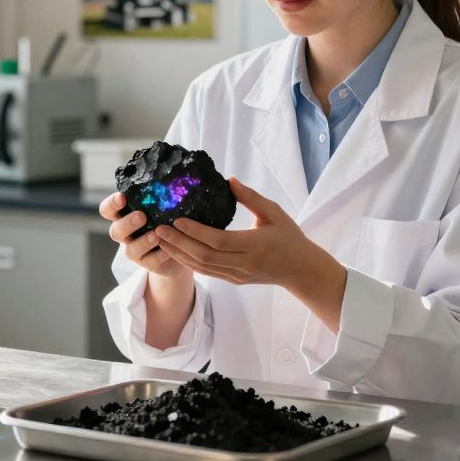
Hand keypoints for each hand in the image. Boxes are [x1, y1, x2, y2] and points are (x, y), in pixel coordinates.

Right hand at [100, 192, 191, 280]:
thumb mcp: (163, 206)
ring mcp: (135, 250)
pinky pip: (150, 262)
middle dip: (127, 223)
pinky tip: (169, 249)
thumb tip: (175, 175)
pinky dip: (159, 255)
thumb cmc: (167, 219)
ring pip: (131, 249)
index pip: (108, 210)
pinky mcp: (148, 263)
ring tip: (156, 235)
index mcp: (124, 216)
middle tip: (141, 216)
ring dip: (143, 242)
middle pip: (115, 231)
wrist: (180, 247)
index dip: (111, 204)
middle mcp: (125, 234)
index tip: (122, 197)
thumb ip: (161, 195)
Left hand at [155, 177, 336, 291]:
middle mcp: (244, 263)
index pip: (219, 240)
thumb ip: (251, 197)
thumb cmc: (289, 237)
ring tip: (161, 240)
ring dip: (179, 254)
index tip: (177, 219)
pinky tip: (176, 252)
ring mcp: (238, 275)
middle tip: (159, 229)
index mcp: (255, 245)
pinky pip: (208, 273)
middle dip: (179, 243)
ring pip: (203, 267)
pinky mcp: (234, 280)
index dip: (196, 231)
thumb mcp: (274, 213)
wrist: (300, 269)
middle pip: (205, 256)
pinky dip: (190, 263)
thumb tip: (230, 180)